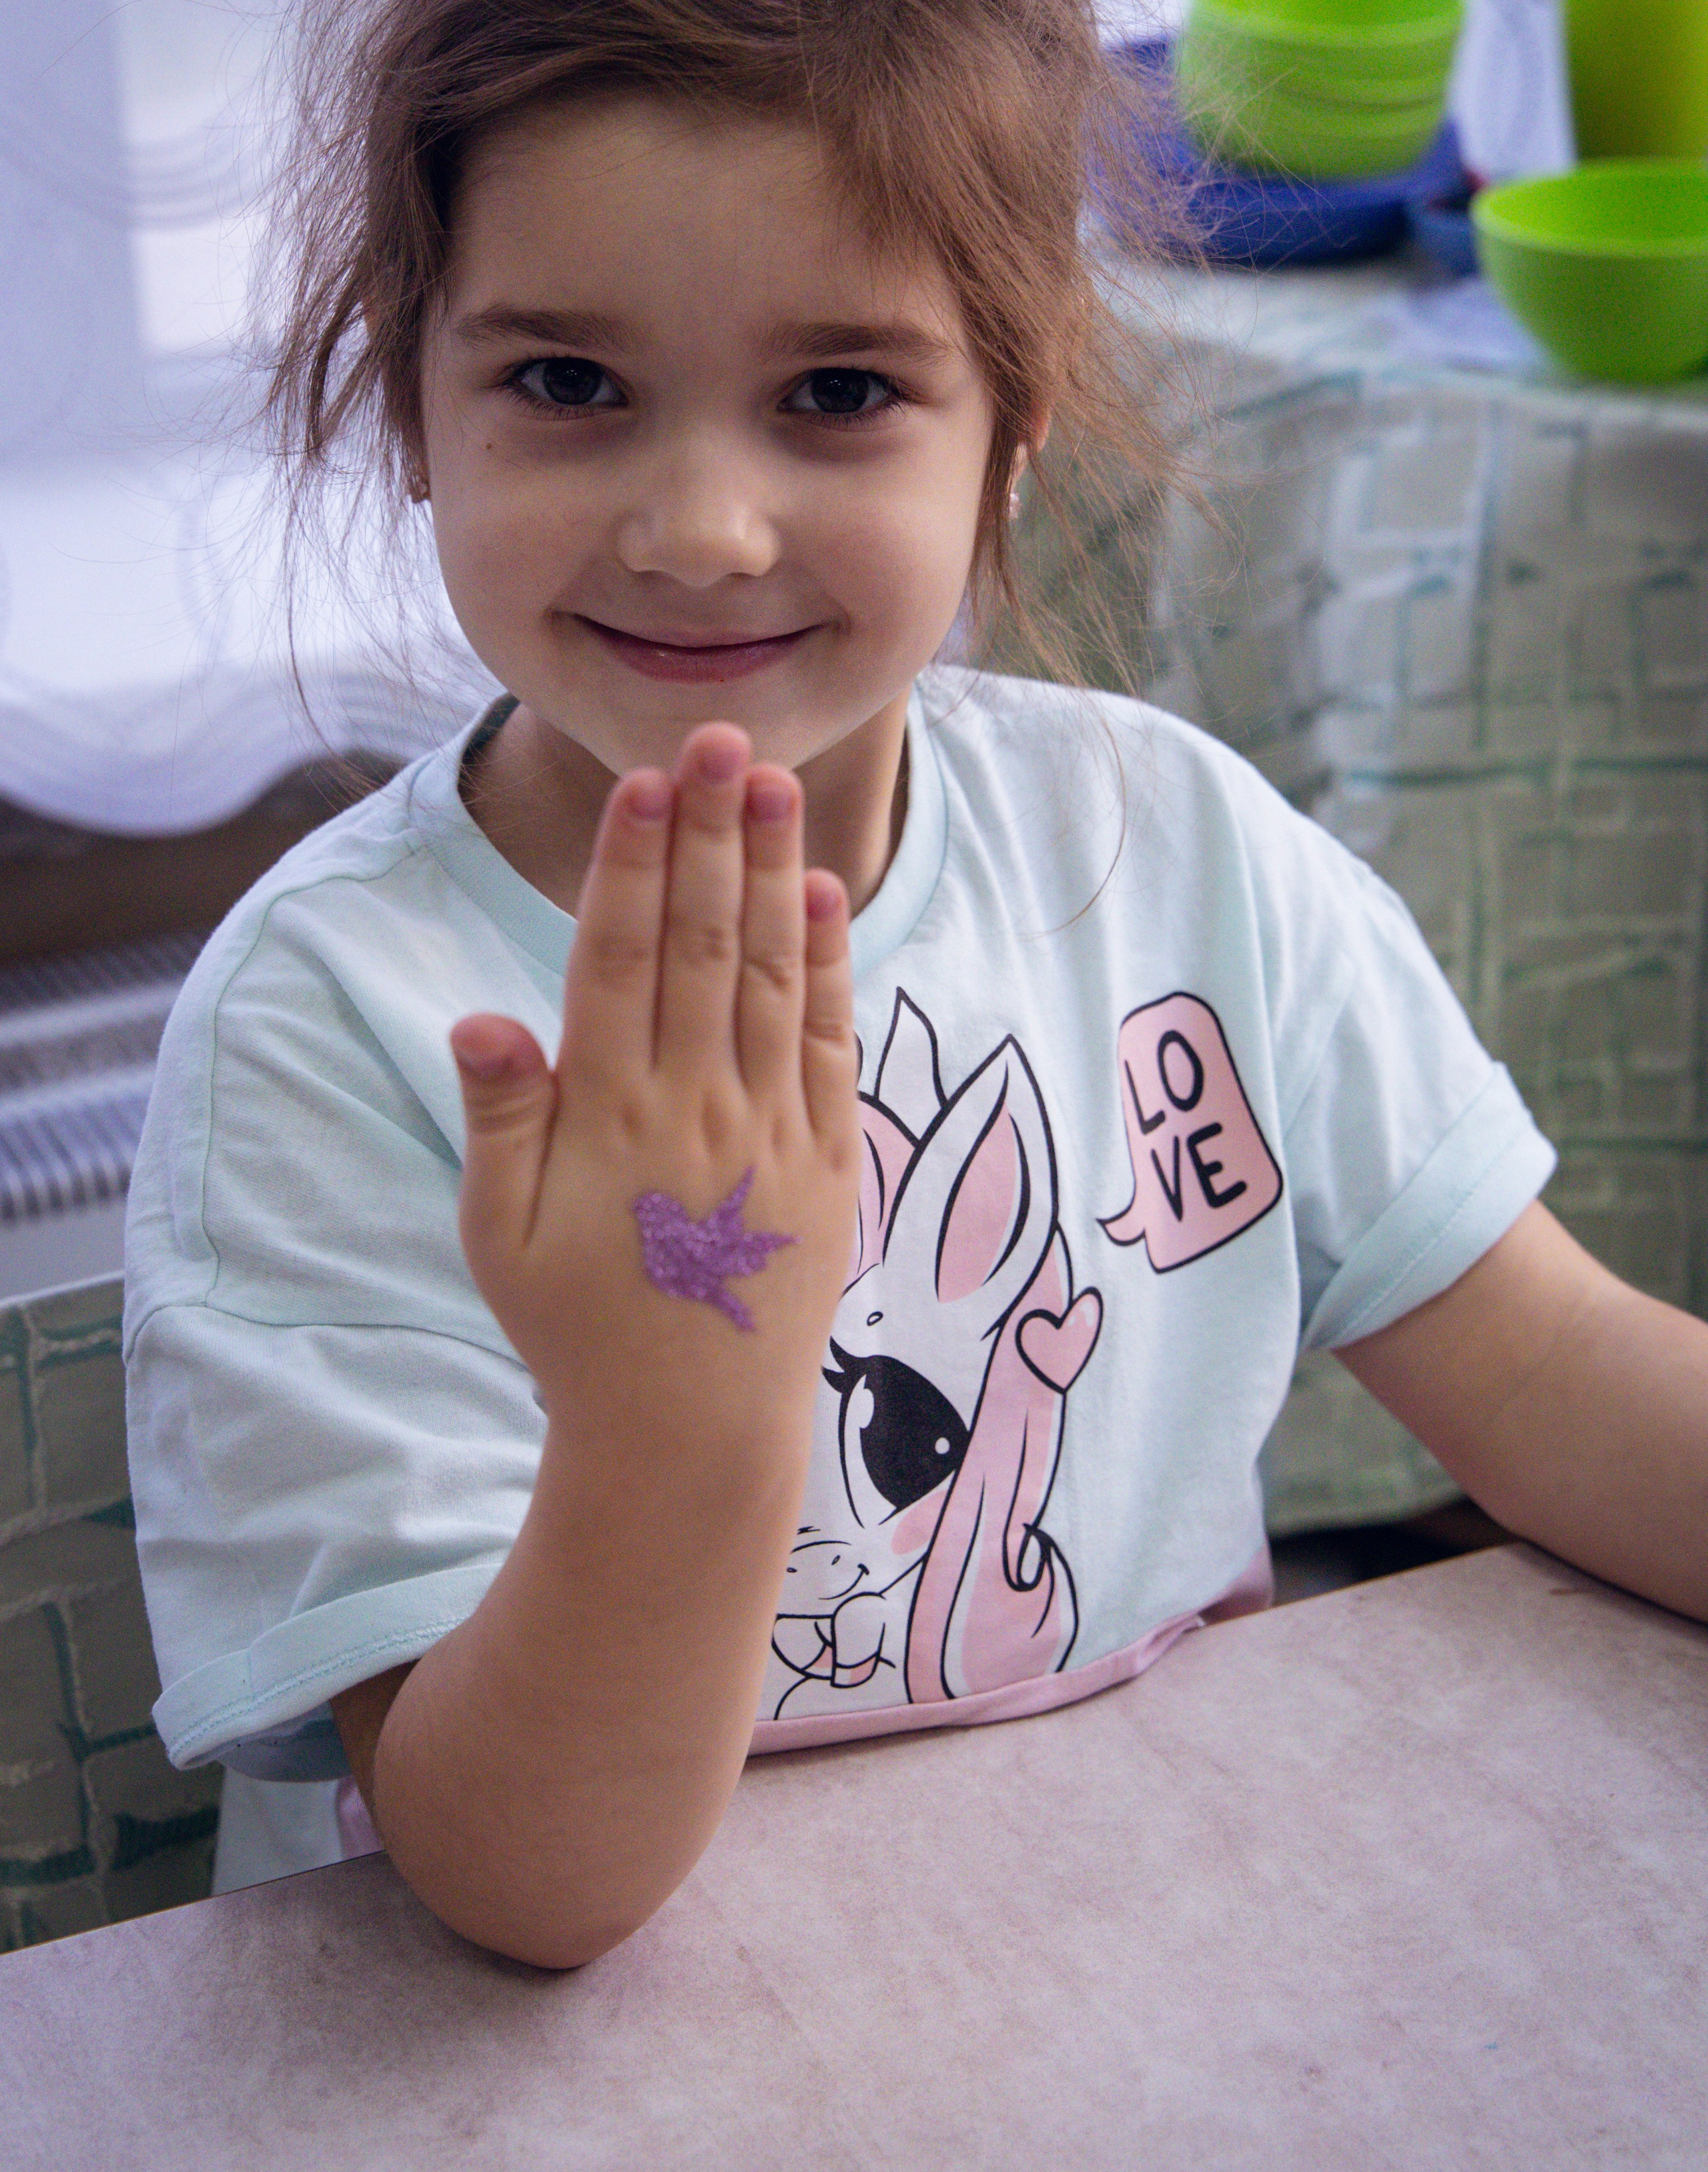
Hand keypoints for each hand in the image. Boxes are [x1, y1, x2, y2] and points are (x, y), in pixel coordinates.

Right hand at [447, 724, 861, 1437]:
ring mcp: (771, 1131)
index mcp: (609, 1119)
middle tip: (722, 736)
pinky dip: (827, 965)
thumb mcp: (502, 1238)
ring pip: (772, 976)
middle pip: (705, 944)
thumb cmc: (579, 1330)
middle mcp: (697, 1109)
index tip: (647, 781)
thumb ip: (502, 1122)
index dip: (634, 865)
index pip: (621, 962)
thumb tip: (482, 1019)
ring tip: (775, 783)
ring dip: (774, 873)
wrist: (689, 1435)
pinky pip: (829, 1043)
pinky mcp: (827, 1161)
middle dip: (712, 833)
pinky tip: (824, 895)